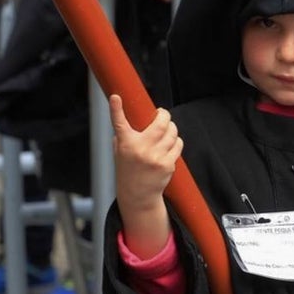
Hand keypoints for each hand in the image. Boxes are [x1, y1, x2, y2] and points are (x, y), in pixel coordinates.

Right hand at [111, 95, 179, 258]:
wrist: (137, 195)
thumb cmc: (128, 169)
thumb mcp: (119, 151)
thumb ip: (124, 134)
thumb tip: (129, 114)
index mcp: (126, 144)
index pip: (119, 123)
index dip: (116, 109)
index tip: (116, 98)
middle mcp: (141, 149)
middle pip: (161, 123)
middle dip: (164, 115)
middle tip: (162, 114)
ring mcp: (156, 158)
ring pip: (172, 132)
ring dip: (171, 128)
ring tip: (166, 131)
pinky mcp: (167, 165)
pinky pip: (178, 144)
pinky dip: (175, 141)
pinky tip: (169, 145)